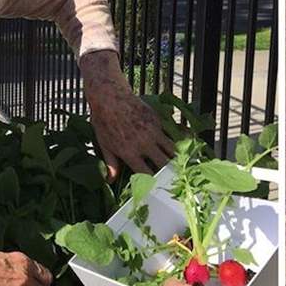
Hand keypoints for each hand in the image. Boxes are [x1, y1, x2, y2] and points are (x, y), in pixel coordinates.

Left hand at [80, 51, 174, 178]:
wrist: (110, 97)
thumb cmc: (103, 121)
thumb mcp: (104, 144)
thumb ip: (111, 163)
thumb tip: (110, 181)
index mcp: (129, 153)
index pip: (146, 174)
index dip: (153, 183)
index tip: (157, 188)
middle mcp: (144, 144)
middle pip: (164, 163)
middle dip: (170, 172)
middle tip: (175, 178)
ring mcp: (153, 131)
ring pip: (172, 149)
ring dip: (175, 157)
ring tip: (180, 164)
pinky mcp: (157, 120)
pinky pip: (171, 133)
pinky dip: (177, 140)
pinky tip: (181, 145)